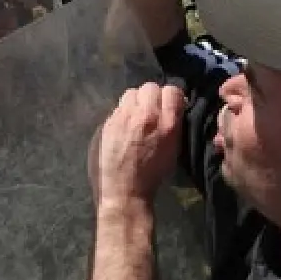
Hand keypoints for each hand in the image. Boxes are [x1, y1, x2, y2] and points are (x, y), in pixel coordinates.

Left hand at [92, 82, 183, 208]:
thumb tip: (174, 108)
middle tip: (151, 111)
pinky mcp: (106, 123)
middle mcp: (144, 115)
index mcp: (166, 123)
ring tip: (135, 118)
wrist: (124, 192)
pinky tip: (122, 129)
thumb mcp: (174, 149)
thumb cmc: (153, 175)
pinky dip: (122, 114)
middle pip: (150, 87)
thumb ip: (174, 124)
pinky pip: (117, 108)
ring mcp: (122, 117)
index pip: (172, 90)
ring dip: (135, 102)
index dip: (171, 98)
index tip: (169, 106)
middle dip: (152, 97)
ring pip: (130, 94)